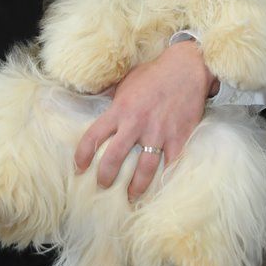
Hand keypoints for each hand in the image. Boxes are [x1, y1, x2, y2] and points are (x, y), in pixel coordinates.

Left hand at [74, 41, 218, 201]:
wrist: (186, 68)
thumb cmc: (154, 73)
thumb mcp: (126, 81)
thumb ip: (111, 96)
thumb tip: (94, 99)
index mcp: (120, 109)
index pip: (93, 136)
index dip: (83, 154)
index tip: (79, 167)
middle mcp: (136, 123)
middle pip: (114, 158)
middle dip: (106, 177)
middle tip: (103, 185)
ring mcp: (158, 132)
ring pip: (143, 169)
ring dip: (135, 187)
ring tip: (131, 197)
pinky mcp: (178, 138)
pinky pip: (170, 165)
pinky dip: (165, 179)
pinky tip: (161, 189)